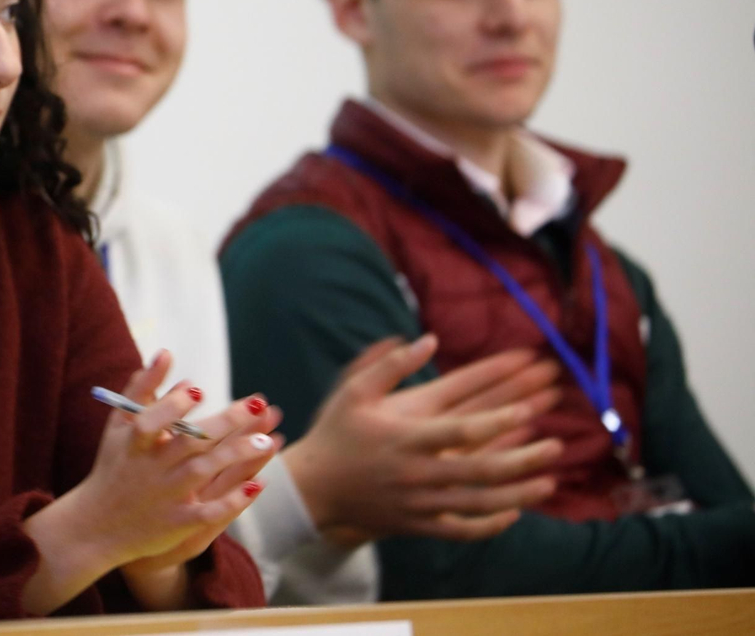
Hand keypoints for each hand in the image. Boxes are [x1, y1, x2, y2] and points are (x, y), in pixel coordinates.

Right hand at [20, 352, 279, 613]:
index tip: (198, 390)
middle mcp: (150, 469)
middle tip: (257, 403)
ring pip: (204, 473)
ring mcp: (165, 497)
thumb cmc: (114, 466)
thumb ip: (140, 390)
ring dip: (236, 456)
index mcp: (133, 444)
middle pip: (189, 443)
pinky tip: (258, 485)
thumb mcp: (117, 427)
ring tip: (268, 440)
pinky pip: (209, 513)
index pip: (151, 422)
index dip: (172, 406)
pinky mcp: (177, 524)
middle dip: (224, 423)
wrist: (95, 526)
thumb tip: (166, 353)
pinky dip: (233, 501)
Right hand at [284, 335, 563, 544]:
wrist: (313, 488)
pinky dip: (491, 525)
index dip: (498, 420)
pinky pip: (462, 530)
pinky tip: (514, 513)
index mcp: (405, 436)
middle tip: (556, 445)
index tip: (528, 409)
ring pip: (480, 502)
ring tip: (549, 480)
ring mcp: (421, 501)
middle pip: (481, 468)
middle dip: (523, 458)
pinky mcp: (420, 524)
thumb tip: (428, 339)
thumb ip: (389, 363)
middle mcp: (418, 471)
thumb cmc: (337, 433)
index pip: (461, 428)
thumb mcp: (354, 390)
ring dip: (519, 492)